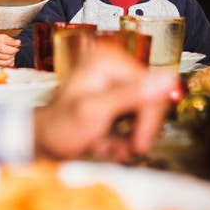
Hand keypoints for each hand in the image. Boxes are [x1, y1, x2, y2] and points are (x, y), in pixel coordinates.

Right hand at [0, 34, 20, 66]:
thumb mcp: (5, 38)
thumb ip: (12, 41)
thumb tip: (18, 42)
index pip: (3, 49)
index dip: (12, 50)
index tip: (16, 48)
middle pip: (6, 56)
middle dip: (12, 54)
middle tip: (13, 50)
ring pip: (7, 63)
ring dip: (11, 59)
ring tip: (10, 54)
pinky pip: (6, 67)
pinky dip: (9, 63)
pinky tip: (8, 58)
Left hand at [33, 40, 178, 162]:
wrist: (42, 142)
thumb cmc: (59, 126)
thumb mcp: (95, 111)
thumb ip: (131, 95)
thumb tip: (167, 79)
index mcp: (108, 60)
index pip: (152, 87)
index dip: (149, 120)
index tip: (139, 143)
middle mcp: (113, 66)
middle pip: (150, 100)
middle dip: (136, 130)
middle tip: (124, 149)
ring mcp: (114, 82)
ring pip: (144, 113)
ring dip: (128, 137)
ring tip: (107, 145)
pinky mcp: (115, 98)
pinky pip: (134, 119)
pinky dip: (123, 137)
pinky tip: (105, 143)